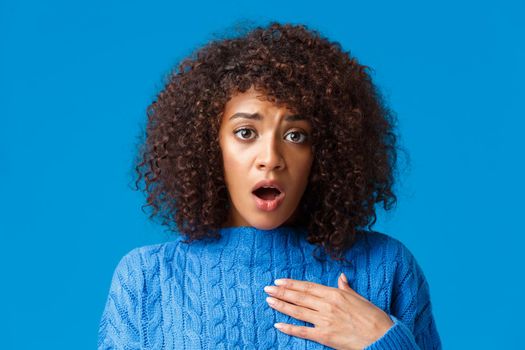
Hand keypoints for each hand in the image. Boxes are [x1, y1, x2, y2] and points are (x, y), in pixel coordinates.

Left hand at [263, 273, 393, 349]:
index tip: (279, 281)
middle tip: (267, 289)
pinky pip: (303, 331)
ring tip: (269, 301)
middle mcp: (327, 305)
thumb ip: (346, 288)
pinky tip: (278, 324)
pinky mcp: (325, 336)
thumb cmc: (373, 317)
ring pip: (298, 311)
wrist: (381, 337)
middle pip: (299, 297)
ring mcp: (325, 321)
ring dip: (282, 305)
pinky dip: (289, 328)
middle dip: (282, 292)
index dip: (292, 284)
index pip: (308, 287)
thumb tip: (341, 277)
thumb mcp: (359, 298)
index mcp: (335, 294)